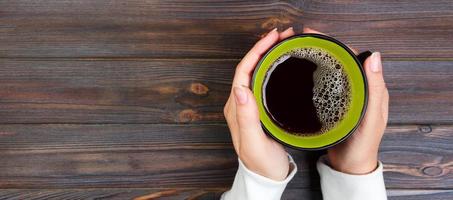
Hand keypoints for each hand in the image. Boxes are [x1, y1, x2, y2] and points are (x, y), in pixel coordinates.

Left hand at [223, 27, 295, 180]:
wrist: (266, 177)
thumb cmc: (262, 164)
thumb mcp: (254, 143)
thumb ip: (246, 118)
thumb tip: (240, 89)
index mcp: (236, 108)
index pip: (243, 71)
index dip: (257, 51)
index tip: (273, 38)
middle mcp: (240, 104)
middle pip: (249, 67)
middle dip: (265, 47)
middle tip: (284, 35)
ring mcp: (249, 106)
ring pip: (256, 72)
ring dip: (268, 54)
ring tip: (285, 43)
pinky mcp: (259, 109)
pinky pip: (263, 80)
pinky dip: (273, 67)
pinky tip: (283, 63)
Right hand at [304, 28, 389, 173]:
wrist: (349, 166)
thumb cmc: (363, 145)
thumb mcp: (371, 118)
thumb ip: (374, 89)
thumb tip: (375, 56)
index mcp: (370, 88)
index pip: (354, 57)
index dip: (337, 43)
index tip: (318, 35)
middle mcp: (357, 89)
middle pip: (340, 61)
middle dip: (323, 47)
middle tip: (303, 39)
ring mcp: (344, 96)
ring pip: (330, 71)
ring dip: (317, 59)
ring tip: (300, 50)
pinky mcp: (332, 105)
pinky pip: (323, 84)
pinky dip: (313, 75)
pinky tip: (302, 73)